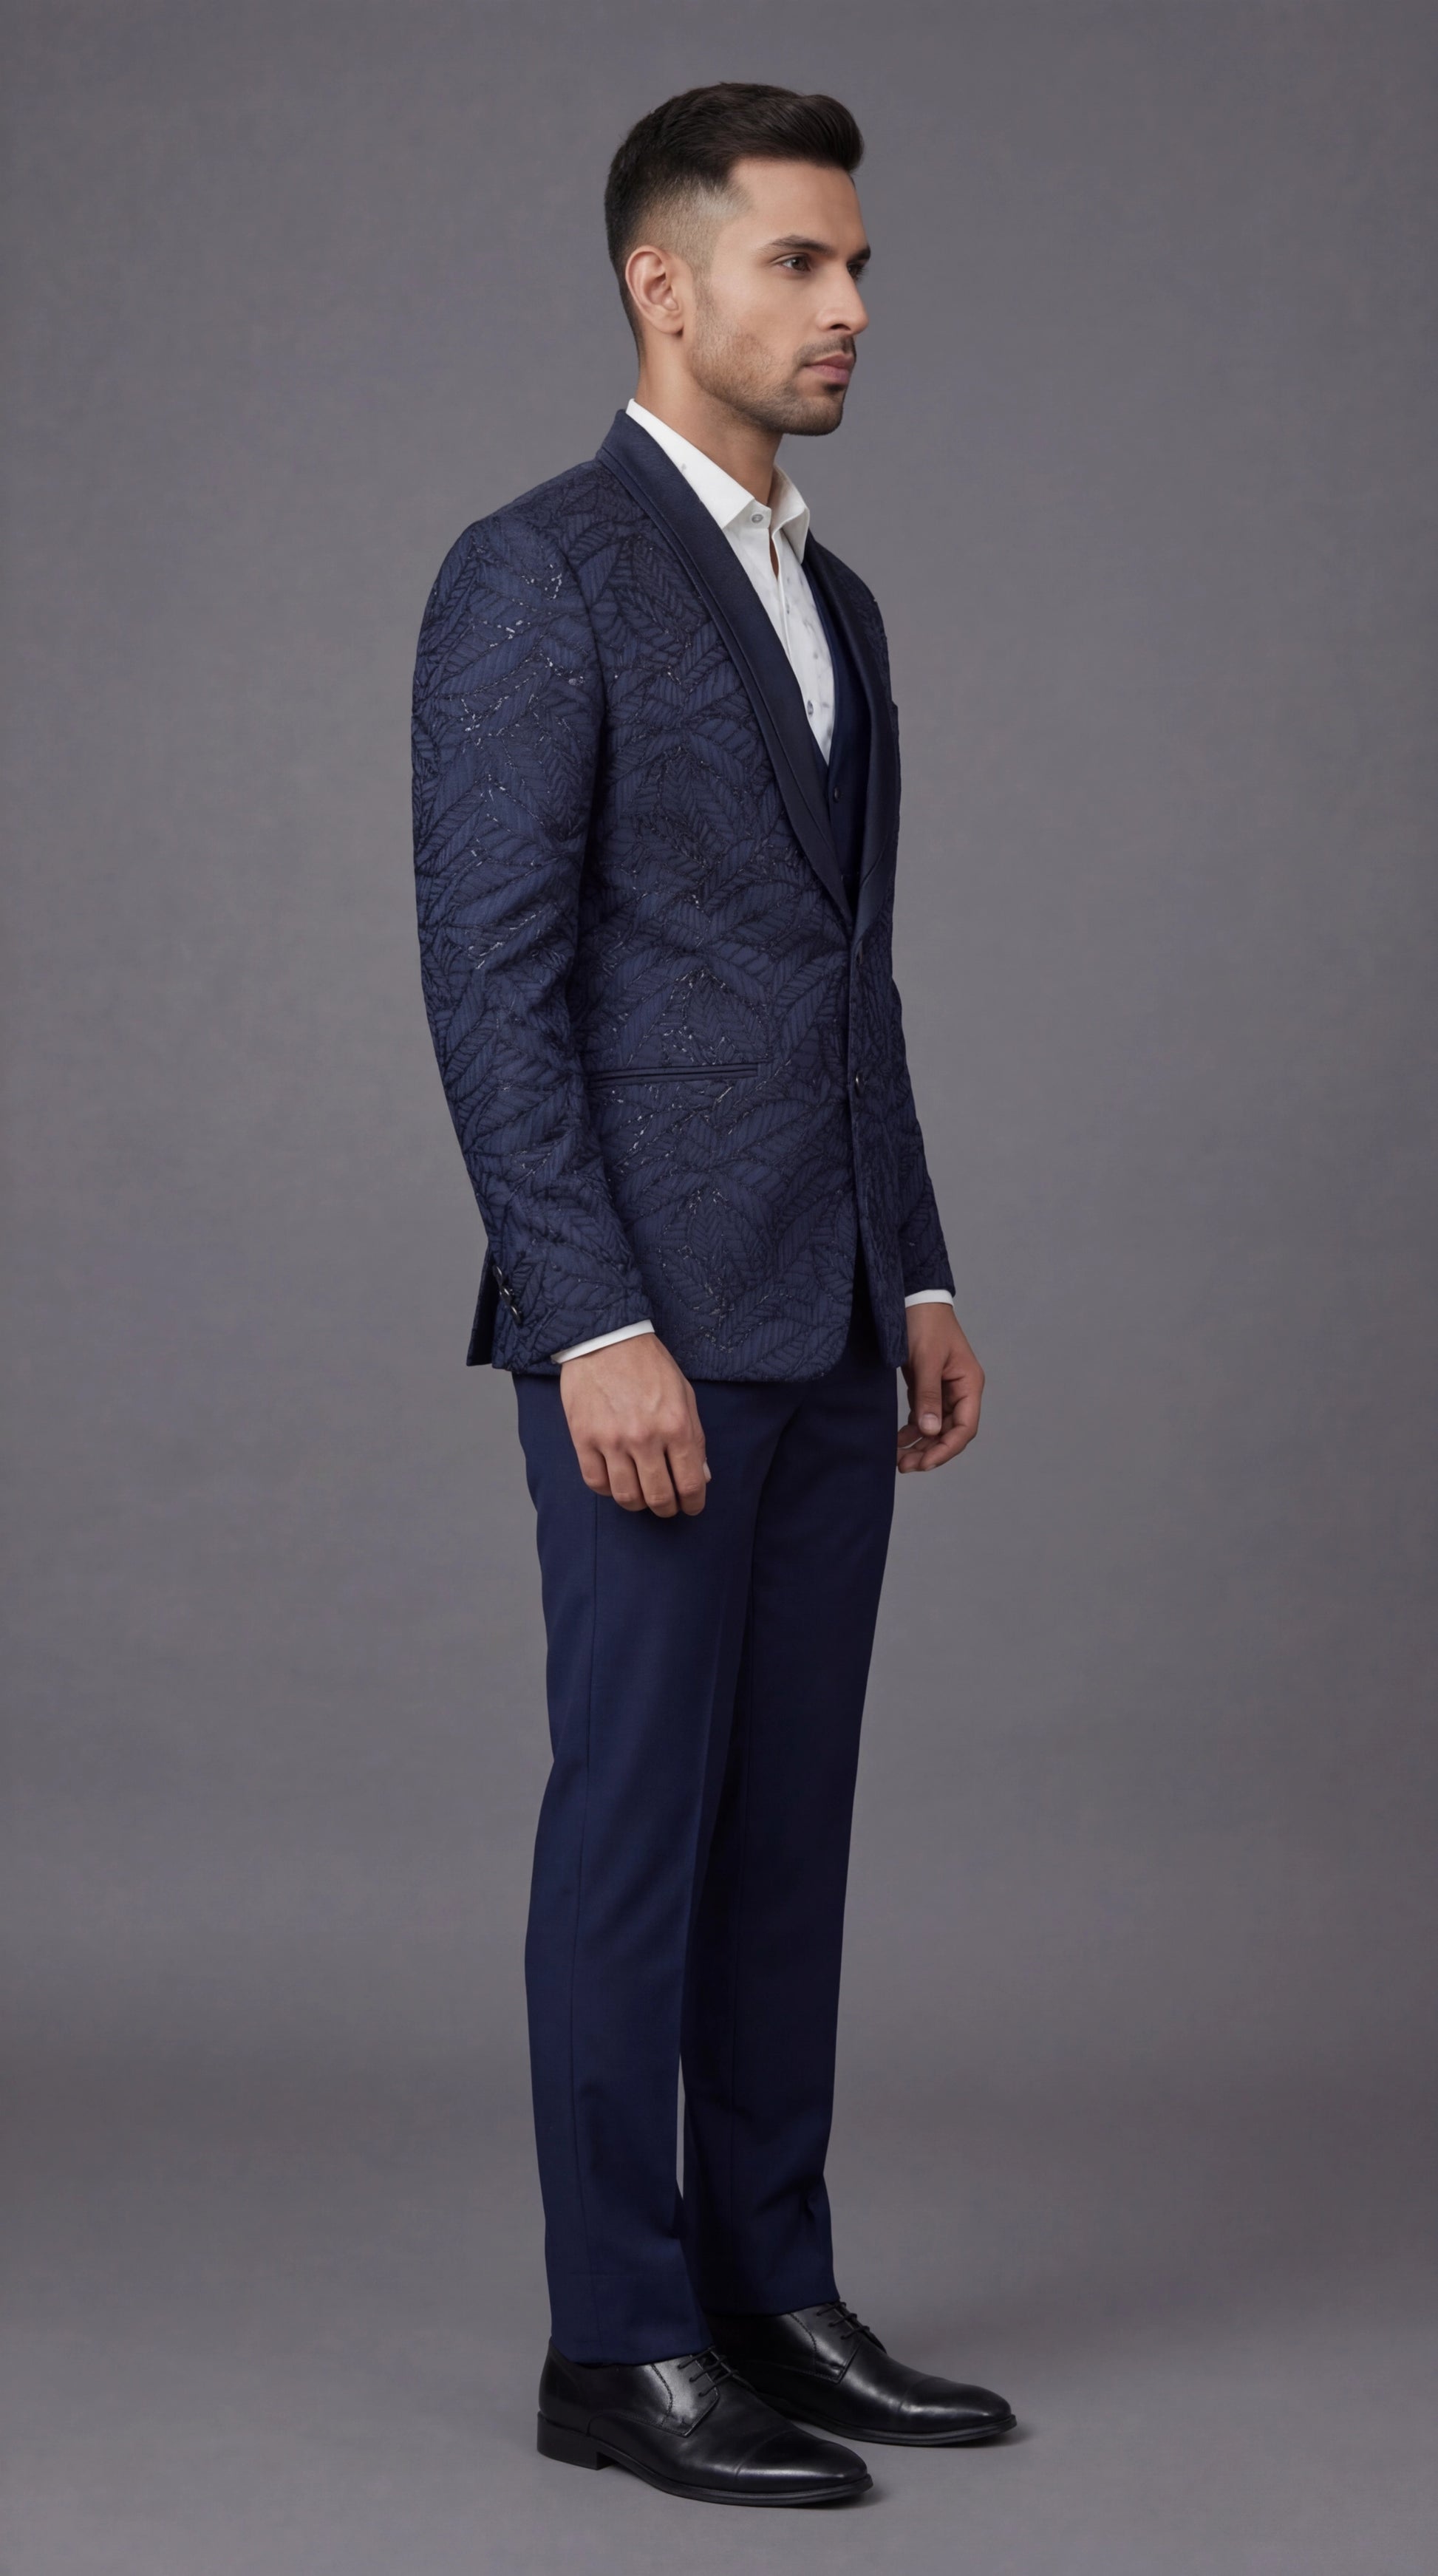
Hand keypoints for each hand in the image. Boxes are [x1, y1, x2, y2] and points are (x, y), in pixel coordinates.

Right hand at [560, 1334, 709, 1516]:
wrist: (606, 1338)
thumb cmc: (649, 1365)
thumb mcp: (684, 1395)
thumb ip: (694, 1438)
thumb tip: (702, 1476)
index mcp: (676, 1426)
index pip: (690, 1484)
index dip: (693, 1504)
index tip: (691, 1506)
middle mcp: (645, 1438)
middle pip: (658, 1497)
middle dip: (667, 1509)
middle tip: (667, 1505)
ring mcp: (612, 1440)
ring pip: (626, 1496)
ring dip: (638, 1504)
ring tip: (641, 1495)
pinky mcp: (583, 1438)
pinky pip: (596, 1482)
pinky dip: (608, 1489)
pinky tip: (616, 1480)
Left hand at [897, 1303, 983, 1472]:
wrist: (910, 1298)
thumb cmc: (923, 1323)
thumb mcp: (925, 1359)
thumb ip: (928, 1396)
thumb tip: (929, 1431)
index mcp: (969, 1384)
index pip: (964, 1427)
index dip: (946, 1448)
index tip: (925, 1462)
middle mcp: (960, 1390)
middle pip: (949, 1432)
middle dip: (930, 1451)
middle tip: (905, 1466)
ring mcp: (944, 1390)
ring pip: (935, 1428)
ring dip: (920, 1445)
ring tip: (899, 1460)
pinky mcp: (927, 1387)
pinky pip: (923, 1417)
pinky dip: (912, 1431)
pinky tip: (897, 1441)